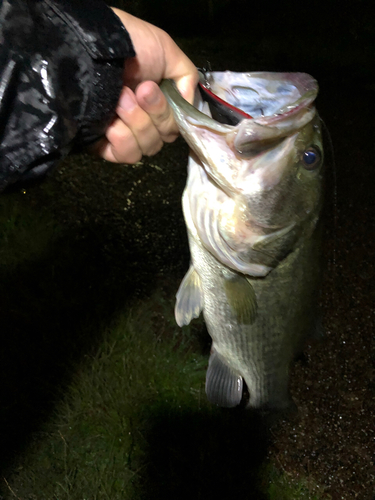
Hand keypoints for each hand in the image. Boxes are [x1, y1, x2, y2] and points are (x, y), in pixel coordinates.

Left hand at [96, 10, 197, 163]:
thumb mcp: (167, 51)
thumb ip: (187, 78)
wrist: (93, 45)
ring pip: (145, 149)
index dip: (168, 116)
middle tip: (134, 90)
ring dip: (136, 122)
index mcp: (157, 105)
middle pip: (160, 140)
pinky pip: (126, 155)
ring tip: (120, 97)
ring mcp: (122, 134)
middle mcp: (142, 122)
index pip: (173, 128)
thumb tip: (188, 106)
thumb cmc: (130, 43)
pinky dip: (123, 139)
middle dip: (151, 115)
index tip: (151, 89)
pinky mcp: (104, 144)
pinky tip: (112, 121)